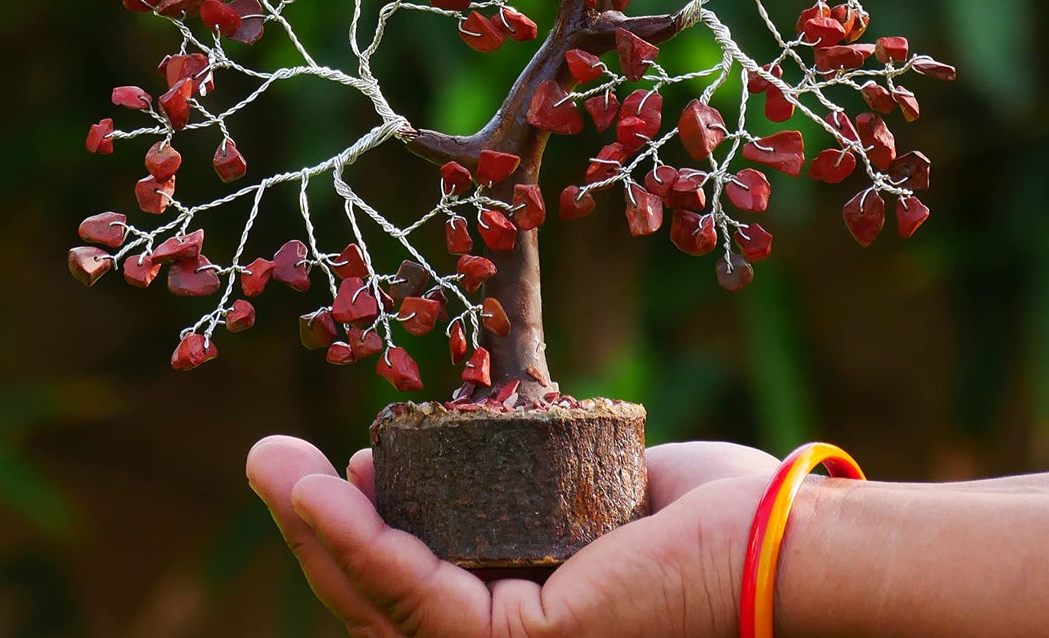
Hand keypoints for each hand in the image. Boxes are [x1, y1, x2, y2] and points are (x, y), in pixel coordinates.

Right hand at [247, 434, 778, 637]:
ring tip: (271, 462)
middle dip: (312, 528)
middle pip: (376, 600)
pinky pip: (421, 595)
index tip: (340, 460)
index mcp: (516, 618)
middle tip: (266, 456)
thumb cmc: (701, 514)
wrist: (782, 539)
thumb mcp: (585, 486)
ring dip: (316, 527)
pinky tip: (325, 490)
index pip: (408, 591)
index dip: (354, 531)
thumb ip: (530, 475)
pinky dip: (364, 542)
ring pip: (382, 600)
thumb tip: (481, 430)